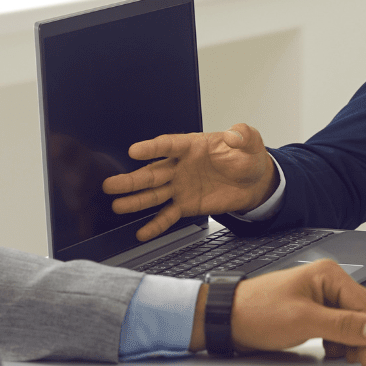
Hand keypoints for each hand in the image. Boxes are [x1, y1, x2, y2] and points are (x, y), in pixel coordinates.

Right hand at [108, 123, 276, 241]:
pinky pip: (168, 215)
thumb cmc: (247, 157)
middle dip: (132, 179)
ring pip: (154, 194)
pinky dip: (156, 224)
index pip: (168, 145)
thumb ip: (242, 135)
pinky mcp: (186, 205)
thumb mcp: (249, 141)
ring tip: (117, 205)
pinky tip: (142, 232)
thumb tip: (234, 134)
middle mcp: (180, 166)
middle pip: (152, 172)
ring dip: (136, 200)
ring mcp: (181, 186)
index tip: (134, 151)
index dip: (152, 148)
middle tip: (111, 184)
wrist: (254, 182)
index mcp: (192, 146)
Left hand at [189, 259, 365, 365]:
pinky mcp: (313, 312)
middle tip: (355, 360)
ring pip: (353, 323)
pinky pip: (338, 328)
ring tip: (336, 356)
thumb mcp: (303, 321)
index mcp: (330, 275)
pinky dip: (338, 342)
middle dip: (362, 338)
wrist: (227, 319)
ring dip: (350, 342)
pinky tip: (327, 351)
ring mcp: (321, 298)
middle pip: (364, 314)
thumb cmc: (257, 312)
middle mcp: (329, 283)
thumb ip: (342, 325)